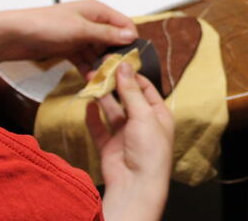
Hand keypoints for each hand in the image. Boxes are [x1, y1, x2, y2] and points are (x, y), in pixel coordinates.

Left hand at [0, 0, 137, 73]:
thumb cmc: (44, 24)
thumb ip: (106, 34)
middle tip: (116, 72)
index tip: (132, 58)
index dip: (130, 40)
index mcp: (96, 10)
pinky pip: (84, 59)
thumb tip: (130, 36)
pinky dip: (87, 68)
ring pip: (98, 52)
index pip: (123, 24)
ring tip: (102, 79)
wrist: (12, 35)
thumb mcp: (81, 29)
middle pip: (112, 40)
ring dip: (100, 65)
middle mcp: (90, 21)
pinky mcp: (68, 47)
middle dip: (114, 56)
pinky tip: (90, 79)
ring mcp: (79, 35)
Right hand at [88, 62, 173, 220]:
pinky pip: (99, 128)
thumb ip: (131, 90)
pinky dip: (93, 117)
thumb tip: (124, 66)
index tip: (118, 61)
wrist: (136, 185)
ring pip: (112, 111)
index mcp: (158, 115)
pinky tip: (88, 104)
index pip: (146, 88)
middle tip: (100, 68)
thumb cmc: (149, 150)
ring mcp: (125, 135)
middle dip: (114, 84)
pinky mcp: (110, 146)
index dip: (132, 75)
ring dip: (102, 97)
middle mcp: (143, 123)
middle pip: (127, 98)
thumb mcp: (143, 114)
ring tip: (90, 80)